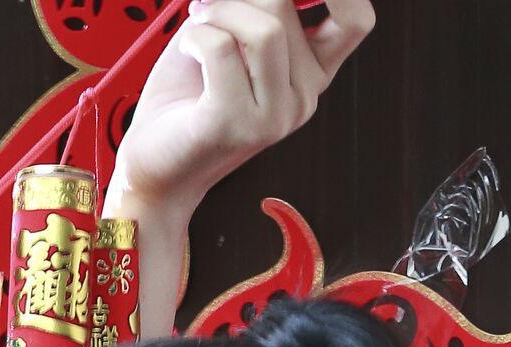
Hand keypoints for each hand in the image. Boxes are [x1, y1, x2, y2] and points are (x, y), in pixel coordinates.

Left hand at [111, 0, 375, 216]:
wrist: (153, 166)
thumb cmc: (188, 96)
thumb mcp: (231, 35)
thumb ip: (255, 4)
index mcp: (311, 75)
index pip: (356, 21)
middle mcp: (303, 99)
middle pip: (286, 10)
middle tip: (209, 2)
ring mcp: (274, 117)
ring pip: (264, 30)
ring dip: (221, 10)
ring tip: (198, 19)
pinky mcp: (236, 125)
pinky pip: (222, 48)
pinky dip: (197, 35)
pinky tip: (188, 48)